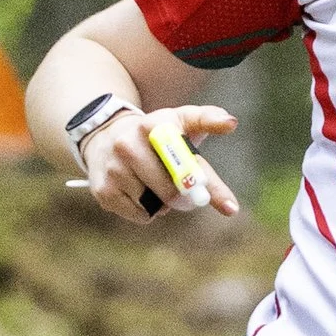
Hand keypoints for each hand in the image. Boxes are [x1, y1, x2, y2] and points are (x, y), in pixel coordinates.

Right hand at [82, 104, 242, 225]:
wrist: (105, 137)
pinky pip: (140, 215)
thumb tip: (231, 123)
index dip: (210, 185)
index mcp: (154, 126)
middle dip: (187, 198)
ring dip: (163, 203)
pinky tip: (138, 191)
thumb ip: (207, 120)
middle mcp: (128, 144)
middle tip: (189, 196)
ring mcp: (113, 169)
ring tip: (153, 183)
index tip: (231, 208)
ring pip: (156, 205)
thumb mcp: (180, 121)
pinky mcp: (103, 191)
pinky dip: (146, 211)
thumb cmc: (155, 135)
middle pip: (172, 190)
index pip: (187, 159)